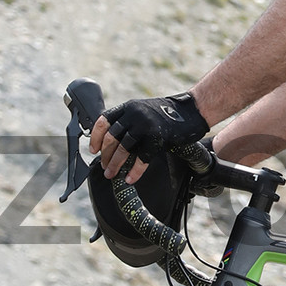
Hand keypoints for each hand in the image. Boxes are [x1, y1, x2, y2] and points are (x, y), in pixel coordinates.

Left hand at [90, 90, 208, 177]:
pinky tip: (130, 178)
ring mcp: (146, 125)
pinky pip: (142, 157)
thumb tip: (112, 143)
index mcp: (128, 107)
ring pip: (123, 149)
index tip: (93, 150)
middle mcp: (134, 114)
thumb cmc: (167, 113)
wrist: (192, 110)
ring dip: (115, 164)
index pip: (103, 122)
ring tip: (111, 175)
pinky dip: (134, 171)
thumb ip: (128, 121)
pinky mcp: (158, 137)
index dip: (95, 138)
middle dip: (105, 156)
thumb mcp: (142, 111)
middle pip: (111, 138)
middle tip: (104, 167)